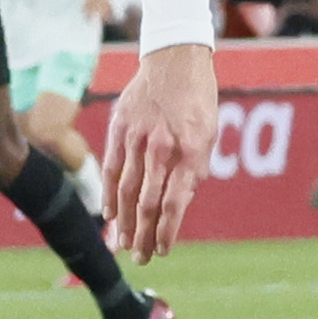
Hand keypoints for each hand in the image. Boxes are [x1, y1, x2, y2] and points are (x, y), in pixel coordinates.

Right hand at [104, 43, 222, 262]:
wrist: (175, 60)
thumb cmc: (197, 101)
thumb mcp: (208, 134)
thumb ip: (194, 170)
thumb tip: (179, 205)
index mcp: (190, 151)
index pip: (174, 203)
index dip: (167, 231)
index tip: (162, 250)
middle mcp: (162, 148)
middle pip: (147, 203)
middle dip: (143, 235)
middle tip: (141, 258)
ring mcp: (138, 139)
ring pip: (126, 190)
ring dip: (124, 222)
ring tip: (123, 245)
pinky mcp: (120, 130)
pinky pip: (111, 169)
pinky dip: (109, 195)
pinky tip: (109, 215)